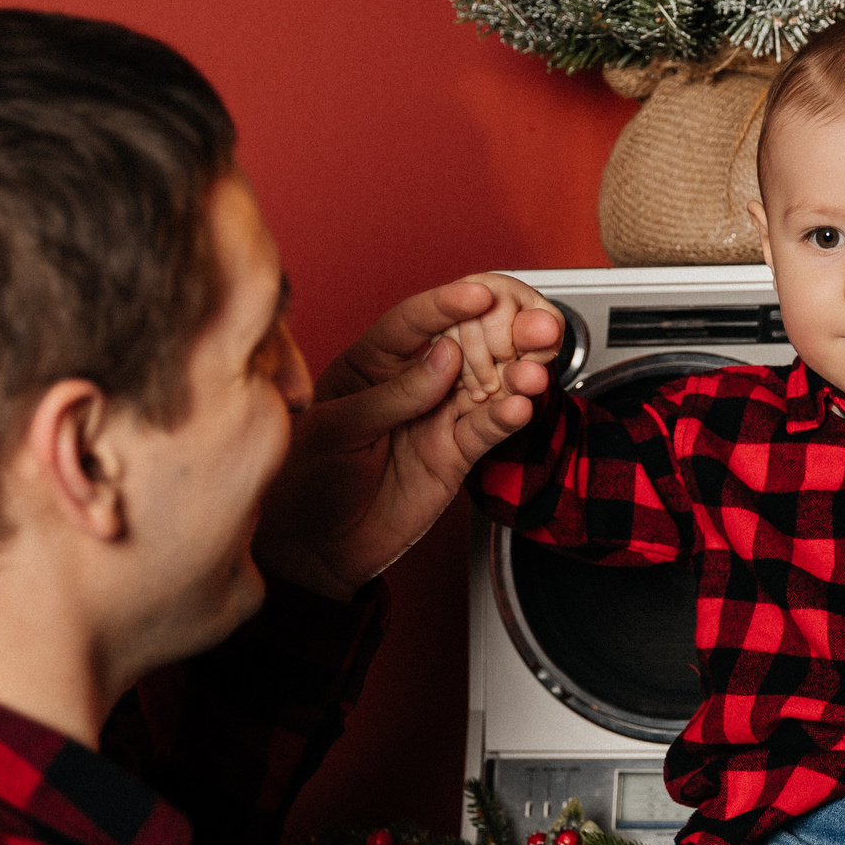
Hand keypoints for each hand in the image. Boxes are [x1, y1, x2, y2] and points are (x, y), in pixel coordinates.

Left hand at [253, 278, 566, 597]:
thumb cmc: (306, 480)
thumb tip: (443, 357)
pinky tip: (521, 406)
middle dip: (506, 331)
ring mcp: (437, 417)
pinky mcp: (455, 455)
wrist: (316, 549)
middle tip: (538, 327)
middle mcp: (411, 383)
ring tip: (536, 372)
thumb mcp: (335, 429)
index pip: (415, 321)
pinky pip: (486, 429)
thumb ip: (391, 395)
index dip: (449, 304)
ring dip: (518, 373)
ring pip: (488, 384)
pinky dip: (507, 417)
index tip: (481, 295)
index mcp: (371, 362)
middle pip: (467, 344)